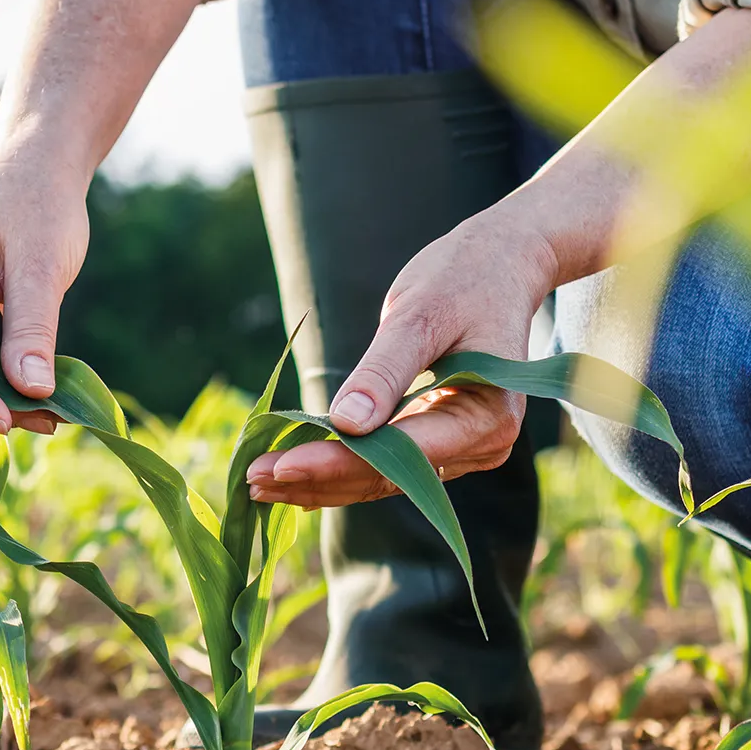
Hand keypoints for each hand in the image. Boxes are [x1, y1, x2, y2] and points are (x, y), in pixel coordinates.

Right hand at [0, 158, 88, 434]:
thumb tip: (33, 392)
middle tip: (42, 421)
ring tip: (53, 417)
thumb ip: (31, 327)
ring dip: (1, 397)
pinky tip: (46, 400)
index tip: (2, 418)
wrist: (42, 171)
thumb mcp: (39, 264)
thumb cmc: (37, 204)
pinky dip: (7, 381)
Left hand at [244, 216, 557, 506]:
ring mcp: (463, 450)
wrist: (498, 266)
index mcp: (487, 416)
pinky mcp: (440, 443)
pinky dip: (338, 468)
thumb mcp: (421, 315)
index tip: (280, 465)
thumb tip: (346, 424)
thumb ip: (384, 370)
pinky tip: (291, 474)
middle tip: (251, 479)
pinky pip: (385, 465)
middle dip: (318, 479)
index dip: (338, 463)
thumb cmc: (464, 279)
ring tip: (258, 483)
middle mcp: (482, 445)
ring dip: (321, 483)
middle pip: (388, 476)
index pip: (401, 454)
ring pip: (382, 480)